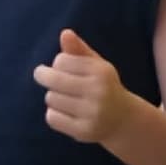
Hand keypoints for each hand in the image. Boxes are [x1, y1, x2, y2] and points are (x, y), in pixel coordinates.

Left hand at [36, 26, 140, 147]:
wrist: (123, 119)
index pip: (61, 61)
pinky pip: (51, 118)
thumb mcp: (96, 65)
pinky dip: (54, 114)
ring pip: (50, 98)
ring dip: (53, 97)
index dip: (58, 63)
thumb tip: (65, 33)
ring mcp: (92, 113)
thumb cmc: (103, 86)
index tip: (63, 67)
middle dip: (45, 76)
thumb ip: (79, 50)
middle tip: (42, 75)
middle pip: (52, 79)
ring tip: (65, 98)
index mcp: (102, 72)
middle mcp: (99, 92)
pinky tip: (66, 113)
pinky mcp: (84, 131)